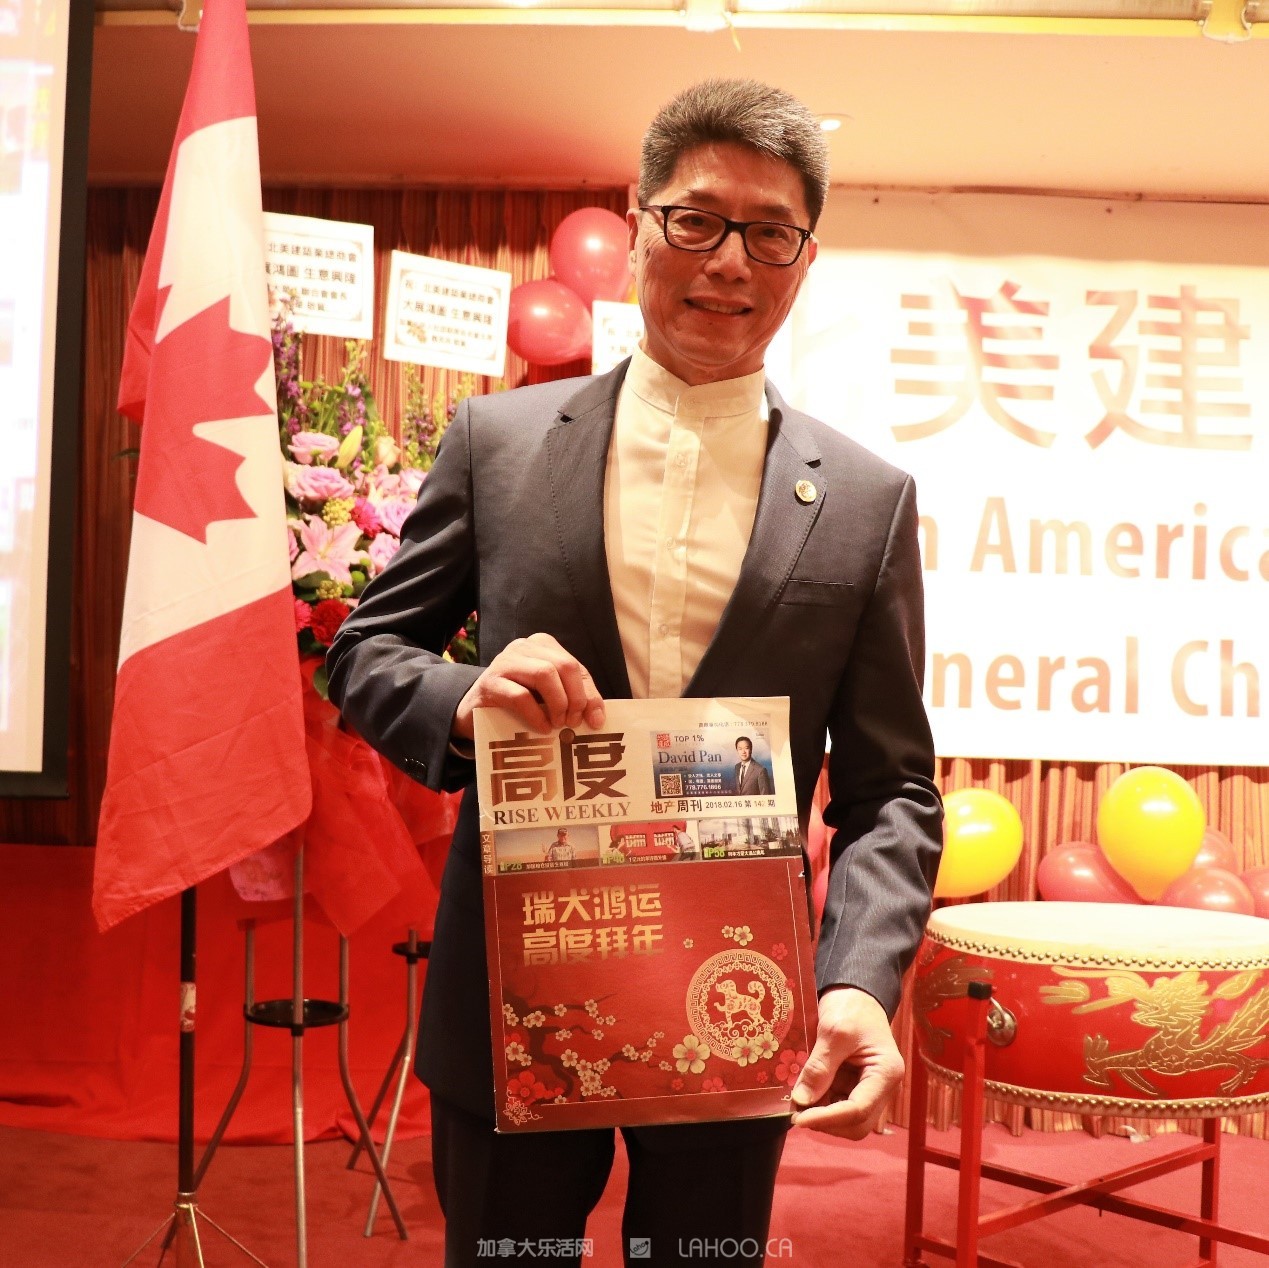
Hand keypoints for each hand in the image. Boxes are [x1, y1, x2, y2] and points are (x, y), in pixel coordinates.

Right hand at [452, 632, 604, 739]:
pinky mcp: (490, 682)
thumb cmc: (516, 703)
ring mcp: (505, 662)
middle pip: (564, 666)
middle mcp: (524, 647)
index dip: (589, 694)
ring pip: (545, 674)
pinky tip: (542, 728)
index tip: (596, 720)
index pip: (576, 667)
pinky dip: (536, 715)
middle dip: (576, 697)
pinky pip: (521, 696)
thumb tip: (597, 718)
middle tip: (574, 722)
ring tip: (559, 724)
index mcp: (542, 646)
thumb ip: (572, 700)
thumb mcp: (547, 697)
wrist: (473, 712)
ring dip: (558, 703)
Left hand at [789, 986, 903, 1139]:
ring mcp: (869, 1089)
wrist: (855, 993)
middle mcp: (883, 1088)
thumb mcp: (834, 1031)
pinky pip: (838, 1106)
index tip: (798, 1118)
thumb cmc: (851, 1006)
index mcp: (886, 1073)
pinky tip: (805, 1091)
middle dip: (825, 1121)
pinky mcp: (855, 1087)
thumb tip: (802, 1100)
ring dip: (821, 1115)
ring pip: (846, 1120)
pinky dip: (820, 1104)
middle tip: (795, 1111)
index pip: (858, 1110)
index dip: (827, 1118)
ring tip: (798, 1099)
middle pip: (856, 1123)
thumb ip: (820, 1066)